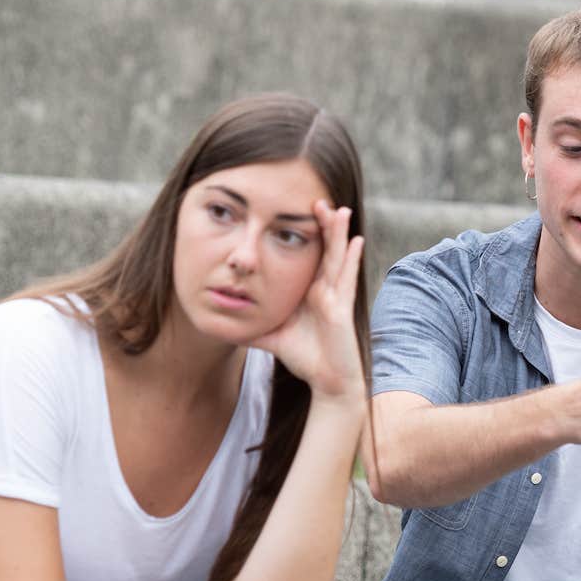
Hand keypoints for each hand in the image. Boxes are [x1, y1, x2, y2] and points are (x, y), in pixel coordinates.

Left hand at [250, 200, 364, 402]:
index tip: (300, 210)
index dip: (308, 234)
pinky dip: (352, 261)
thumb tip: (222, 323)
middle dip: (323, 225)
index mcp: (311, 293)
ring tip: (340, 209)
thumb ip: (251, 326)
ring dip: (339, 234)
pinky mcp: (342, 310)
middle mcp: (325, 291)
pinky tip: (357, 241)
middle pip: (325, 251)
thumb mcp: (271, 336)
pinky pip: (347, 281)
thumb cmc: (304, 358)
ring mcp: (336, 298)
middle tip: (318, 198)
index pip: (310, 257)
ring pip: (337, 259)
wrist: (326, 382)